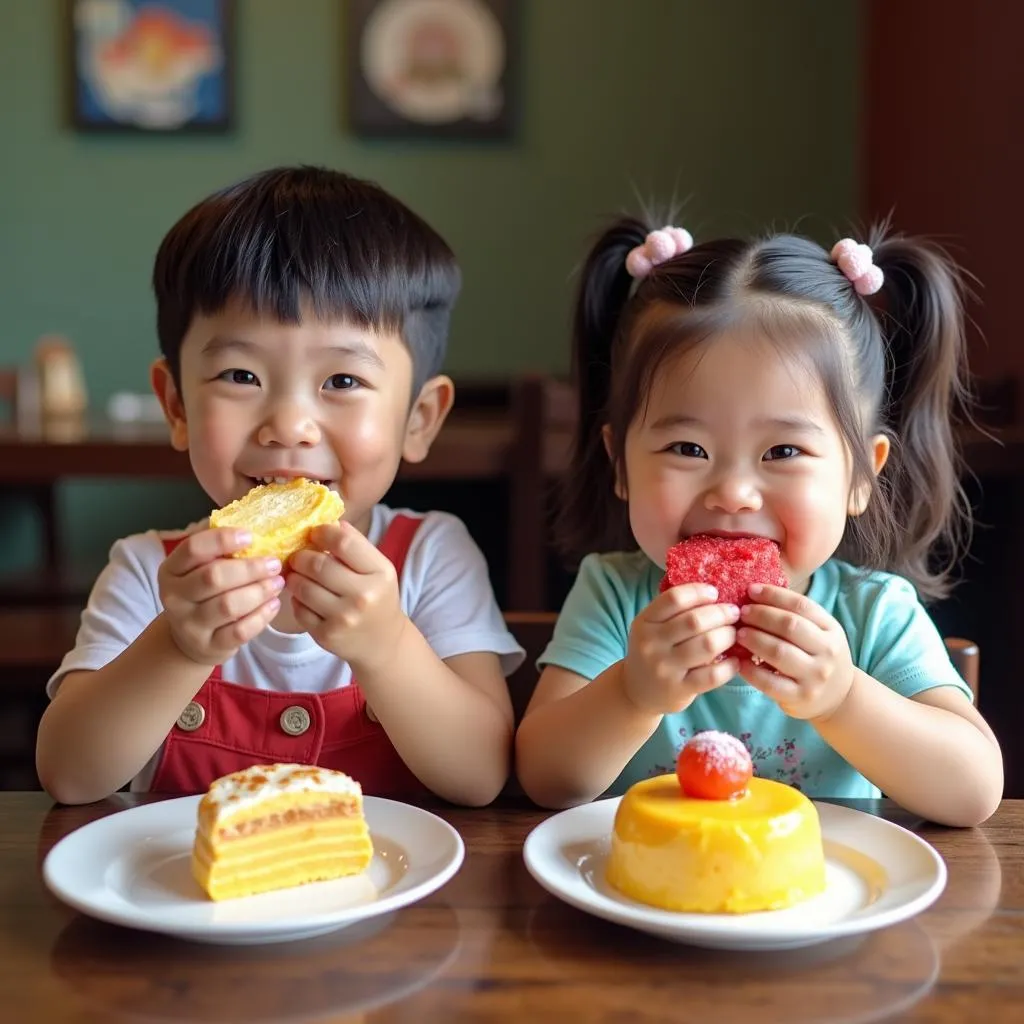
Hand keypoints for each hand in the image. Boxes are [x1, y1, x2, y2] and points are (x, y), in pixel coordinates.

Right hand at [157, 528, 284, 665]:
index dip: (223, 540)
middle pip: (214, 577)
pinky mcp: (209, 646)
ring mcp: (190, 624)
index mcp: (171, 569)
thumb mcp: (200, 568)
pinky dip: (261, 616)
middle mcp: (175, 596)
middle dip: (250, 569)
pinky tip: (274, 604)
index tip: (250, 536)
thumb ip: (220, 550)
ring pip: (228, 606)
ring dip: (259, 592)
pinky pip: (239, 631)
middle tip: (274, 563)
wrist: (190, 639)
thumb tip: (260, 524)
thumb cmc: (204, 592)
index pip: (193, 549)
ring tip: (278, 582)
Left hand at [286, 522, 407, 670]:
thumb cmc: (378, 598)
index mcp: (380, 574)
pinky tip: (304, 596)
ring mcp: (343, 618)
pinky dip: (297, 599)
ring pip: (303, 587)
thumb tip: (330, 522)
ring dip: (295, 577)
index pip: (344, 543)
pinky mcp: (325, 635)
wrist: (383, 642)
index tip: (315, 533)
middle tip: (298, 556)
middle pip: (318, 565)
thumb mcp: (379, 569)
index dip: (323, 533)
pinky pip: (299, 608)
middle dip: (302, 556)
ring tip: (297, 574)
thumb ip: (356, 545)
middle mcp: (363, 597)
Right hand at [623, 583, 740, 714]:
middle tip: (733, 614)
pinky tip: (734, 661)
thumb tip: (714, 593)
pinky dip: (729, 666)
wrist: (636, 692)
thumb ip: (674, 612)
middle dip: (721, 614)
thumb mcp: (652, 628)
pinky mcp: (679, 689)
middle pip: (694, 621)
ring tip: (734, 634)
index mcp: (645, 622)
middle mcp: (652, 644)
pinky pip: (712, 675)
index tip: (714, 593)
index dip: (699, 592)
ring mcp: (665, 668)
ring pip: (707, 645)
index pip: (674, 599)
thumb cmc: (653, 652)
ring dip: (728, 636)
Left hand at [736, 584, 854, 719]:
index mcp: (831, 629)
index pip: (801, 605)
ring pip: (779, 652)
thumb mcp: (819, 634)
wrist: (839, 697)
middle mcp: (827, 651)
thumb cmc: (818, 657)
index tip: (751, 590)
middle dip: (761, 615)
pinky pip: (770, 682)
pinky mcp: (800, 696)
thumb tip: (755, 594)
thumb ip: (795, 617)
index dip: (774, 595)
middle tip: (742, 613)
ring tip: (738, 634)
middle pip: (790, 626)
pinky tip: (740, 663)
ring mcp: (815, 675)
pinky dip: (751, 671)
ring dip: (754, 639)